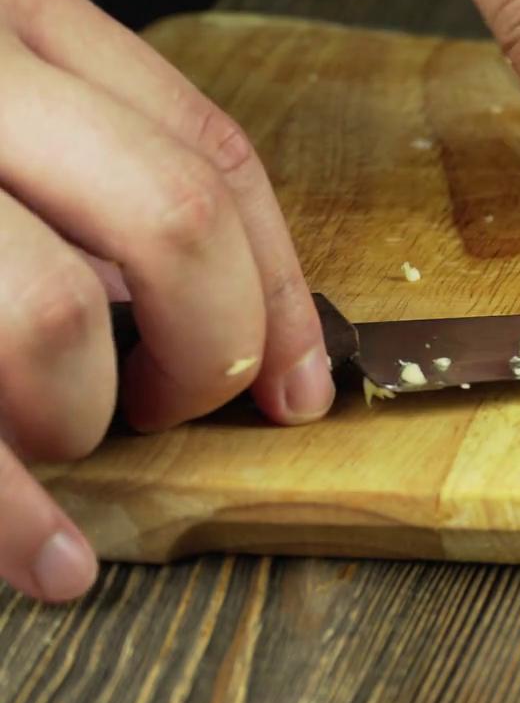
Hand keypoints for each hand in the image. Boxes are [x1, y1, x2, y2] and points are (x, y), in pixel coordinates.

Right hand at [0, 0, 332, 603]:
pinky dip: (9, 516)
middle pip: (171, 219)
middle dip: (214, 344)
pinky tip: (50, 560)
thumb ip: (74, 143)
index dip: (280, 281)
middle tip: (185, 403)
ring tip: (59, 433)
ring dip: (82, 414)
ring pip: (49, 320)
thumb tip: (228, 304)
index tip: (306, 374)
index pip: (208, 149)